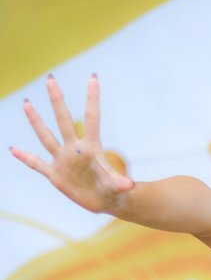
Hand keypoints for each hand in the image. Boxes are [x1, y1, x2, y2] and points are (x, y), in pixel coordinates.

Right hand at [10, 74, 133, 213]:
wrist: (106, 201)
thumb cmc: (114, 190)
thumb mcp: (116, 187)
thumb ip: (119, 183)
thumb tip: (129, 186)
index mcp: (91, 148)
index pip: (91, 118)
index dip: (92, 99)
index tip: (93, 78)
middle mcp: (74, 150)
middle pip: (63, 120)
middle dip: (57, 100)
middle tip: (50, 78)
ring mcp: (63, 160)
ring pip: (46, 137)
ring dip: (36, 121)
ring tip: (27, 103)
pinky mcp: (55, 175)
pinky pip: (36, 164)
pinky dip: (25, 158)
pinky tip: (13, 149)